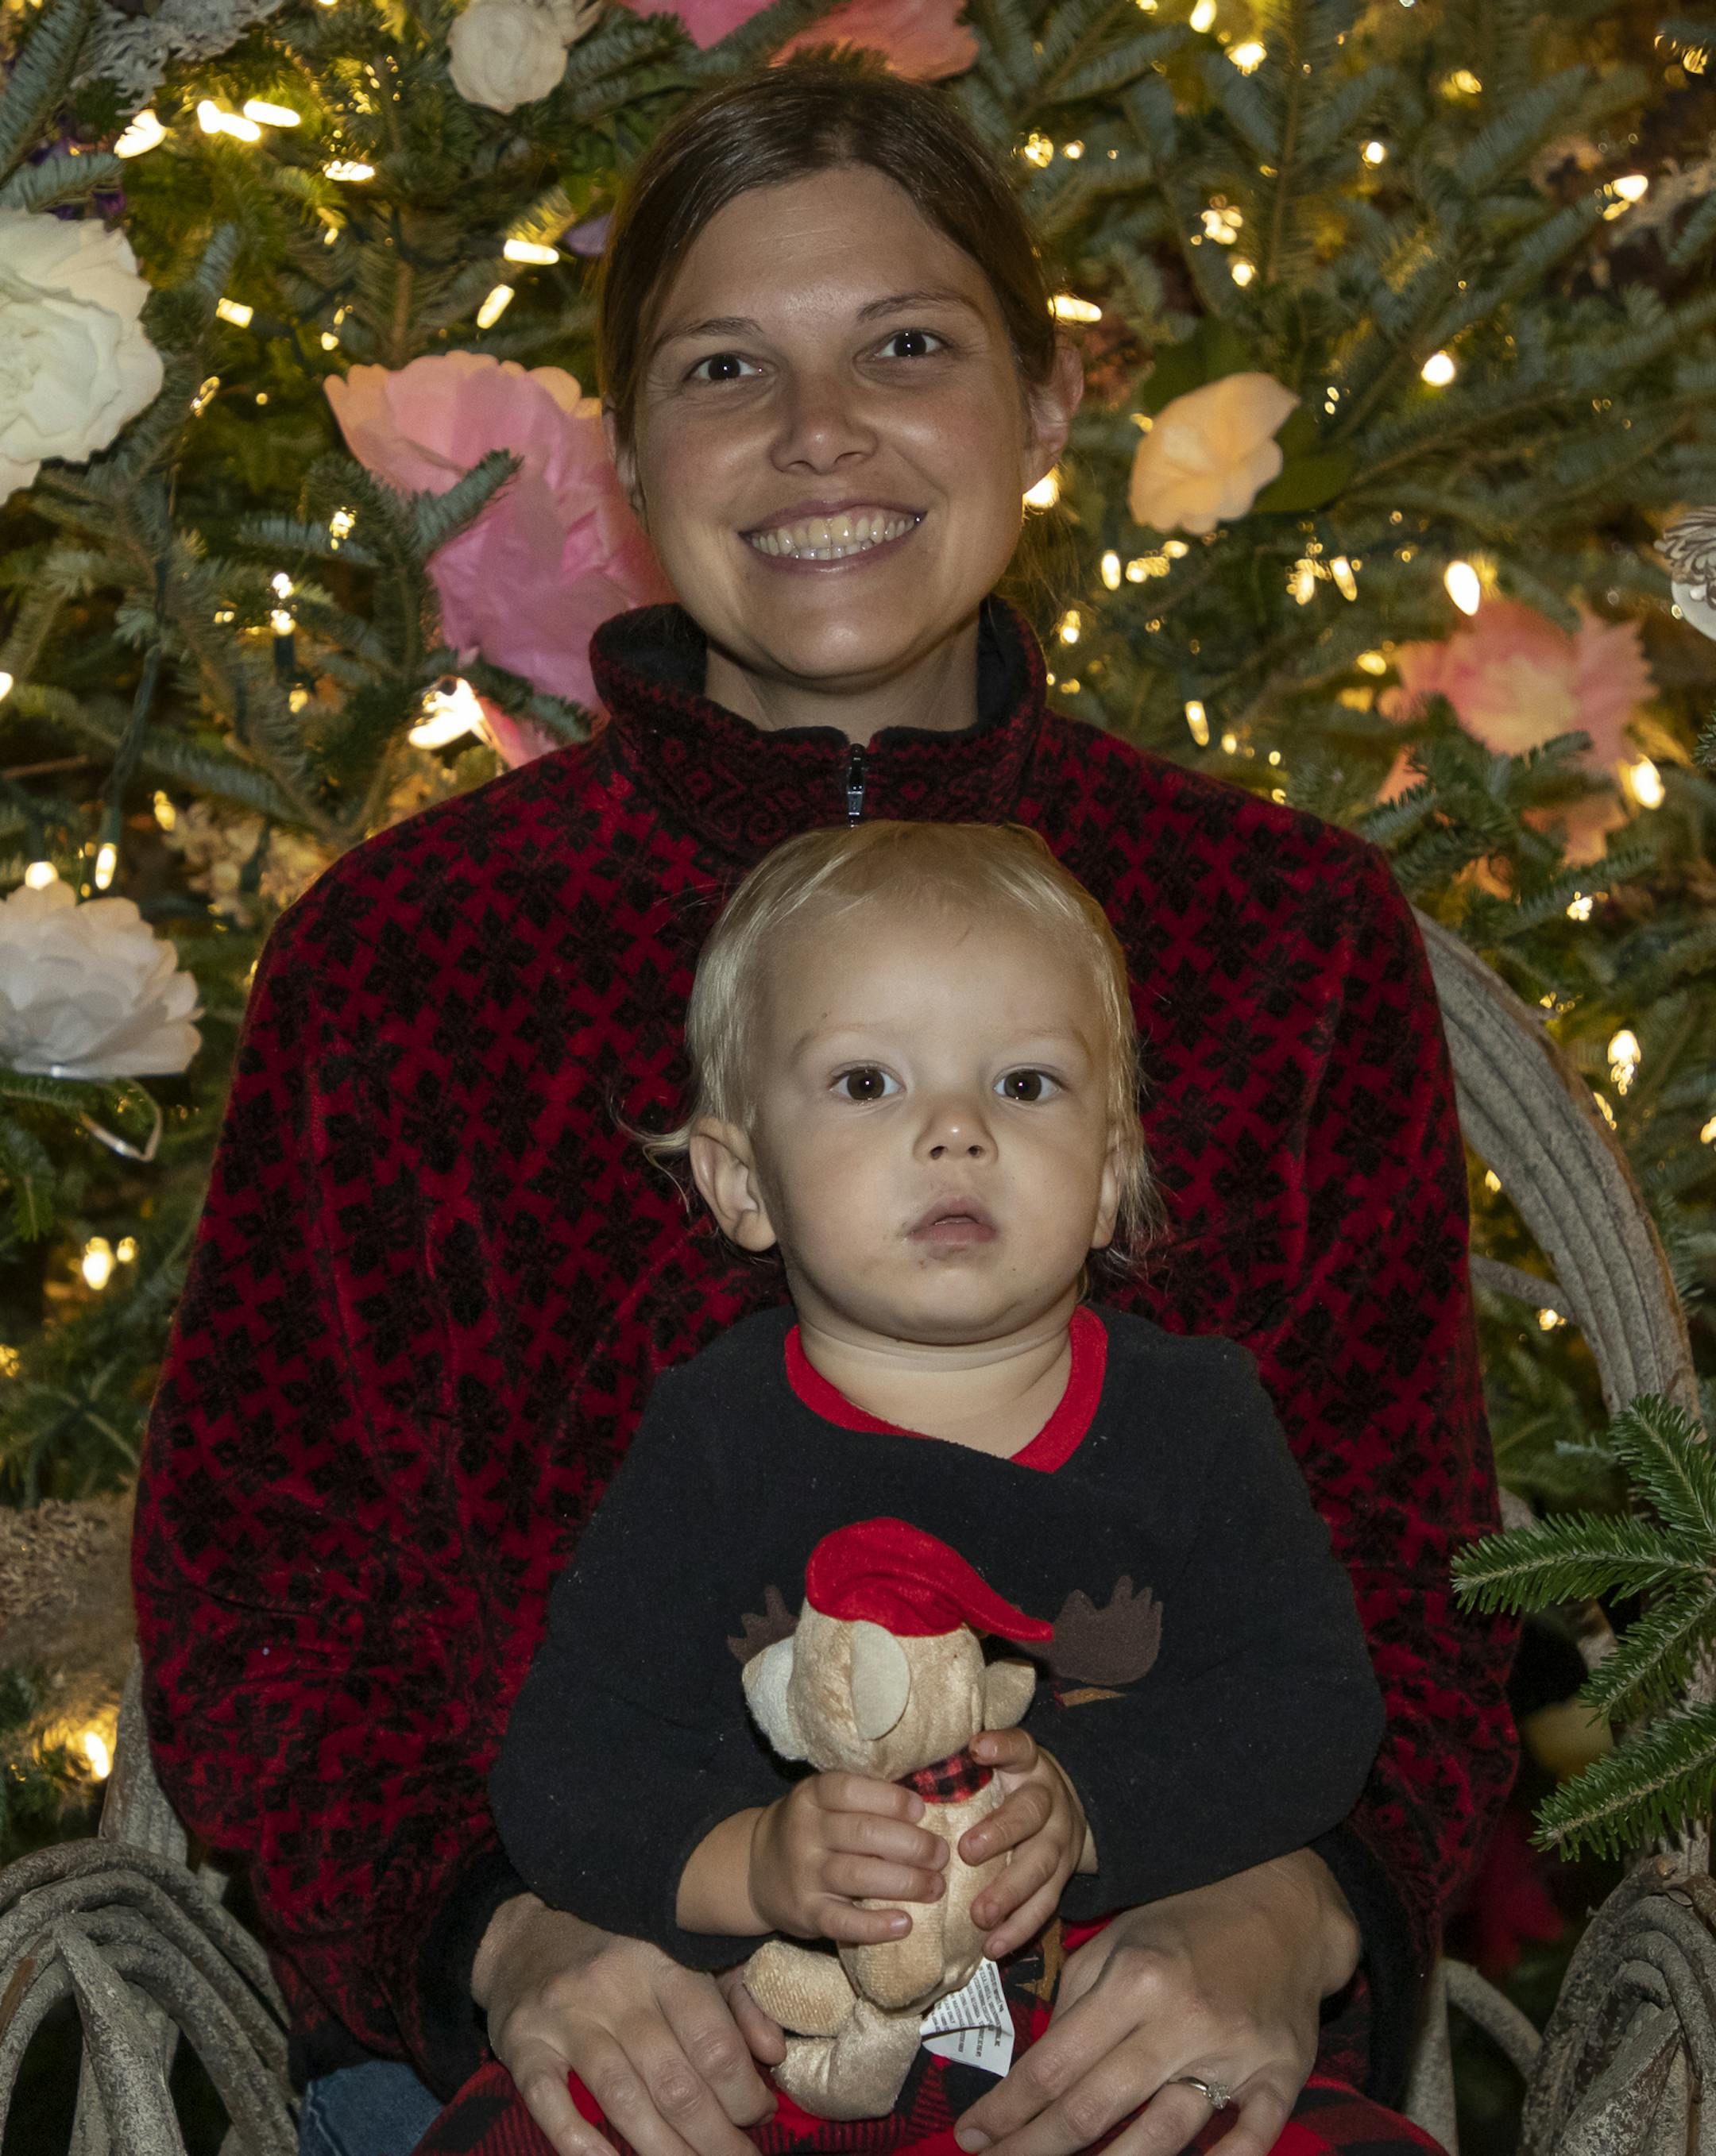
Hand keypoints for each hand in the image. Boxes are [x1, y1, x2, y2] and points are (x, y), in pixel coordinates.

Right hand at [473, 1893, 780, 2155]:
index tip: (762, 2114)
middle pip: (674, 2080)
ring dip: (665, 2151)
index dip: (744, 2091)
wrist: (523, 1932)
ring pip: (623, 2099)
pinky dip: (582, 2145)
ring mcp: (565, 2017)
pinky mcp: (523, 2045)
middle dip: (715, 2136)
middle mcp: (614, 1986)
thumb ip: (735, 1997)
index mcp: (662, 1959)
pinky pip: (552, 2103)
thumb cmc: (618, 1952)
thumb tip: (774, 2053)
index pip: (713, 2041)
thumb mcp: (681, 1953)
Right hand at [750, 1770, 948, 1942]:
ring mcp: (804, 1874)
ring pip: (859, 1876)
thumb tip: (925, 1808)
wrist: (756, 1867)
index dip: (891, 1800)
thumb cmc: (811, 1829)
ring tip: (935, 1886)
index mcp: (811, 1795)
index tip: (921, 1811)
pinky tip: (905, 1924)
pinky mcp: (806, 1913)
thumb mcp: (824, 1801)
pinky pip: (842, 1922)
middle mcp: (805, 1831)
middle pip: (864, 1834)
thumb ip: (864, 1799)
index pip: (851, 1790)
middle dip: (912, 1845)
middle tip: (941, 1855)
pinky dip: (876, 1926)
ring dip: (906, 1882)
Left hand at [952, 1849, 1360, 2155]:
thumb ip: (1075, 2003)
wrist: (1286, 1907)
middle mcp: (1182, 2019)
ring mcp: (1235, 2054)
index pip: (1056, 2062)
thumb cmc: (1186, 1923)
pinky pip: (1251, 2140)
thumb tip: (1039, 2075)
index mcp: (1136, 1980)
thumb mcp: (1119, 1940)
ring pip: (1165, 2135)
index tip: (971, 2136)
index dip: (1008, 2109)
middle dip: (1036, 2148)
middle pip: (1096, 2108)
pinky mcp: (1282, 2075)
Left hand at [957, 1729, 1090, 1958]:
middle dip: (1000, 1833)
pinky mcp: (1063, 1878)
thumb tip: (901, 1771)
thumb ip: (962, 1765)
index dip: (1001, 1746)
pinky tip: (993, 1946)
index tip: (977, 1748)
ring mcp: (1060, 1841)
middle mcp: (1048, 1800)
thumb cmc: (1010, 1787)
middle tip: (967, 1852)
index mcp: (1028, 1765)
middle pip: (1030, 1813)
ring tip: (980, 1915)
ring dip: (1009, 1893)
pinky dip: (1019, 1928)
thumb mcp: (997, 1765)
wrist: (1066, 1809)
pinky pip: (1044, 1905)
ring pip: (1041, 1867)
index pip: (1019, 1747)